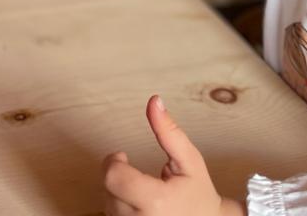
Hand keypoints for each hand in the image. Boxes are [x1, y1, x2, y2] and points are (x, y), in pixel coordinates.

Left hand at [102, 95, 239, 215]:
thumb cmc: (199, 196)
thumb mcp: (190, 161)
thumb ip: (169, 132)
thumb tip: (154, 101)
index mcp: (156, 201)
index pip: (114, 178)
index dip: (113, 162)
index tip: (122, 157)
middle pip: (107, 189)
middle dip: (118, 177)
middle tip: (138, 177)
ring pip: (107, 204)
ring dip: (117, 194)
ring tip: (142, 194)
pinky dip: (120, 207)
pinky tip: (138, 207)